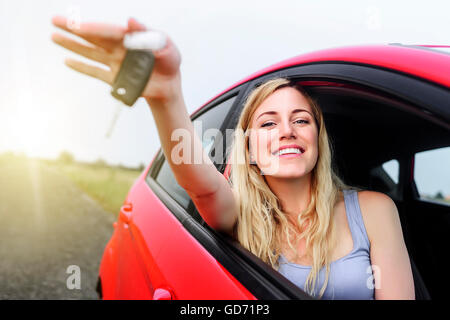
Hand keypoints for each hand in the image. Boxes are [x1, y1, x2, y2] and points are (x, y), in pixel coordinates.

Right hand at [51, 16, 181, 101]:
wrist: (170, 85)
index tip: (77, 25)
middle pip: (93, 38)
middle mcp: (119, 48)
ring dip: (72, 46)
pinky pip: (95, 72)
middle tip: (55, 21)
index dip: (92, 29)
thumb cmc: (169, 62)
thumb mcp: (166, 46)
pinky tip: (68, 61)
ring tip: (55, 37)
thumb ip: (149, 35)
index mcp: (130, 37)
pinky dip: (82, 67)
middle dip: (74, 30)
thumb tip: (132, 21)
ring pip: (90, 53)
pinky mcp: (115, 78)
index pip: (107, 31)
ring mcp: (115, 63)